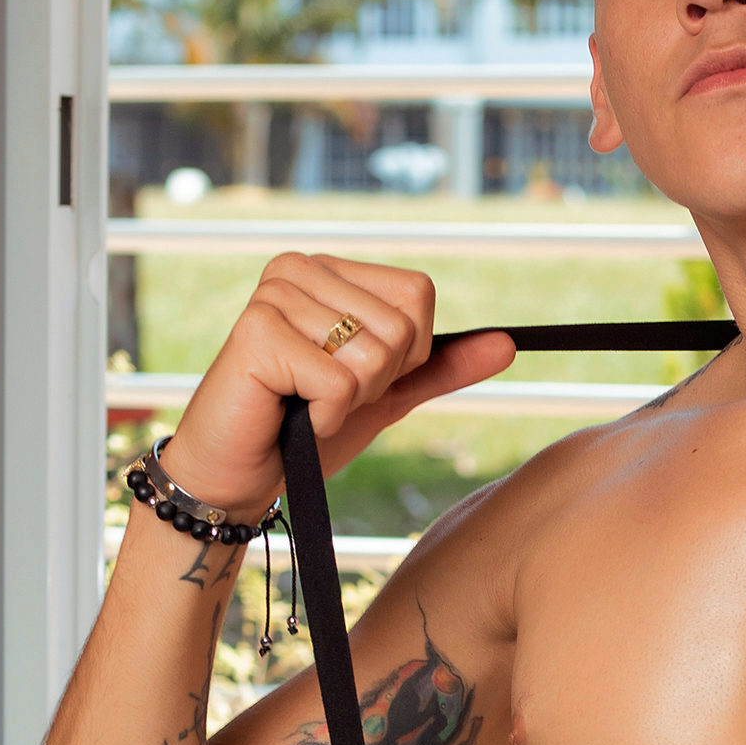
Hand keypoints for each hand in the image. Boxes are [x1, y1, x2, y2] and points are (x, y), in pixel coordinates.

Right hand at [159, 253, 516, 518]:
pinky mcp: (256, 333)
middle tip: (324, 396)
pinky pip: (340, 382)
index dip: (408, 351)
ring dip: (348, 400)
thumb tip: (509, 344)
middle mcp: (299, 268)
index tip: (358, 375)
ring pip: (374, 354)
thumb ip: (443, 366)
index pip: (419, 295)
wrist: (236, 476)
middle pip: (402, 325)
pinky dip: (323, 416)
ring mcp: (274, 296)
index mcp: (330, 270)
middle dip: (377, 380)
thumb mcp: (387, 393)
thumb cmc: (304, 428)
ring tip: (302, 403)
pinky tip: (288, 414)